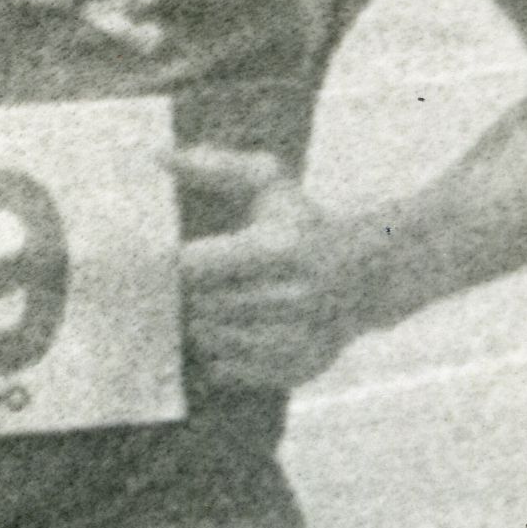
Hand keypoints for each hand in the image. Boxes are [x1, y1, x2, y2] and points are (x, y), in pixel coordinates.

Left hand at [175, 146, 382, 390]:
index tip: (172, 259)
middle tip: (194, 284)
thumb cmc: (303, 224)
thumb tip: (158, 157)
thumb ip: (215, 166)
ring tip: (219, 304)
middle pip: (198, 306)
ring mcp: (298, 338)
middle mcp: (294, 297)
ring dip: (202, 323)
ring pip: (209, 340)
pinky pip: (226, 370)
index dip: (176, 264)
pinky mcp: (296, 369)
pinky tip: (235, 330)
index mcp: (282, 248)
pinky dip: (219, 353)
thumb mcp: (269, 184)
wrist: (368, 276)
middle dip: (188, 295)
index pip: (194, 267)